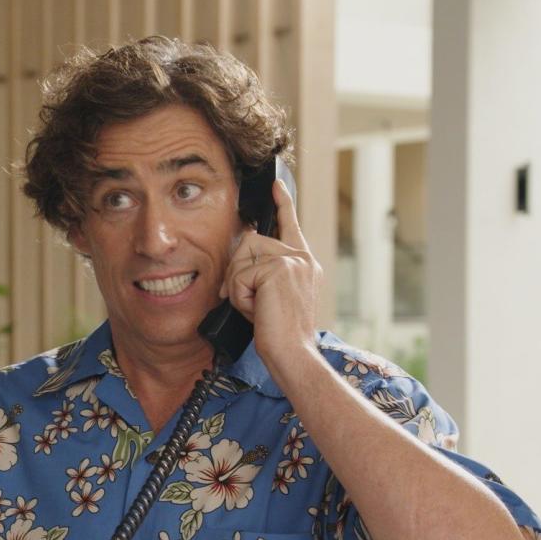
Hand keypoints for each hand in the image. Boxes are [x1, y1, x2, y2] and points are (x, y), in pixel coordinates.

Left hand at [220, 179, 321, 379]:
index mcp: (303, 264)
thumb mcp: (271, 297)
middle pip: (249, 243)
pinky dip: (240, 297)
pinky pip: (240, 275)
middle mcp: (301, 258)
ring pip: (242, 258)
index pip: (290, 226)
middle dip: (237, 272)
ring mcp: (292, 261)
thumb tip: (239, 255)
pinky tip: (257, 311)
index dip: (282, 203)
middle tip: (248, 302)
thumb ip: (262, 274)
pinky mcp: (278, 269)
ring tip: (256, 309)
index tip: (275, 185)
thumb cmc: (279, 334)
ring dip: (238, 287)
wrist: (293, 354)